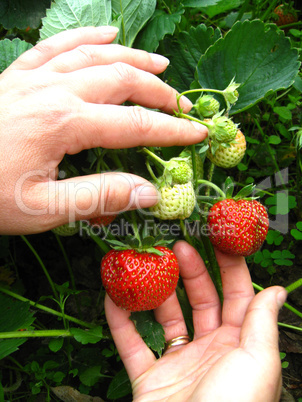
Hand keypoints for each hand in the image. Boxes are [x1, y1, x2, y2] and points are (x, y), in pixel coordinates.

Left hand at [0, 26, 206, 234]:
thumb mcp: (44, 209)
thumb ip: (99, 197)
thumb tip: (149, 192)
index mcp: (63, 123)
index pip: (133, 124)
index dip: (170, 130)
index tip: (197, 133)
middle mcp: (53, 91)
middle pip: (120, 79)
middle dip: (158, 92)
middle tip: (182, 104)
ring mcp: (33, 78)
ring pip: (94, 55)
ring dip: (132, 57)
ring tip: (160, 63)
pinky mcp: (18, 76)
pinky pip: (56, 45)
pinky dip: (85, 37)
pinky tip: (106, 34)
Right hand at [105, 241, 286, 401]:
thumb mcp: (257, 363)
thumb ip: (262, 323)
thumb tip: (278, 289)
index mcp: (240, 345)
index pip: (237, 294)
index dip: (229, 265)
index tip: (218, 238)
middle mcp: (211, 348)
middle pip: (200, 299)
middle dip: (191, 270)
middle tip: (177, 245)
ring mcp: (179, 362)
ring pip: (165, 316)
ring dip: (155, 290)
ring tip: (146, 263)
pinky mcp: (149, 377)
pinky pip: (131, 343)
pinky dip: (120, 321)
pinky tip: (114, 297)